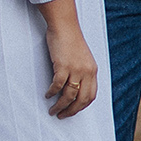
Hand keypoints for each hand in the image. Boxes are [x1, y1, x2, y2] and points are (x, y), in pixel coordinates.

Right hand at [39, 0, 97, 117]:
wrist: (65, 25)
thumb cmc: (71, 39)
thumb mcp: (82, 57)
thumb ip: (82, 71)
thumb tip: (75, 87)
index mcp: (92, 70)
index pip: (91, 95)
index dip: (82, 106)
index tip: (74, 111)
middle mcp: (87, 72)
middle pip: (81, 99)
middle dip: (71, 111)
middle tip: (62, 116)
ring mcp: (75, 69)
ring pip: (69, 95)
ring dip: (60, 105)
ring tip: (53, 110)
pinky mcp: (63, 66)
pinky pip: (57, 85)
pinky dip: (52, 93)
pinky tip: (47, 95)